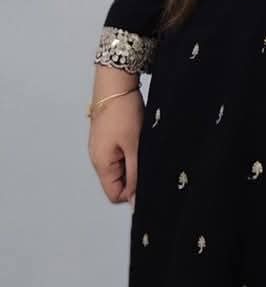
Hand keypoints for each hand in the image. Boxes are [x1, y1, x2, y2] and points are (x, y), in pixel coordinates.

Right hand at [89, 87, 143, 203]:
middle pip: (117, 183)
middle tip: (147, 161)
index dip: (132, 193)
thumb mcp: (134, 148)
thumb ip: (135, 175)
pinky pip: (119, 155)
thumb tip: (134, 200)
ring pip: (119, 169)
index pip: (115, 195)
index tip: (147, 180)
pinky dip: (130, 153)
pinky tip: (138, 142)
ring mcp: (101, 148)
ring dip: (133, 164)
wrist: (115, 86)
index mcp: (101, 164)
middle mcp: (97, 159)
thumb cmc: (123, 112)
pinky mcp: (107, 139)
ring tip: (142, 148)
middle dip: (134, 178)